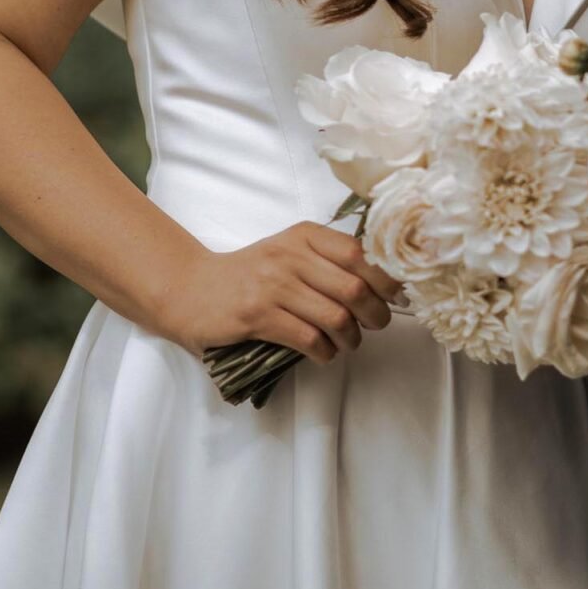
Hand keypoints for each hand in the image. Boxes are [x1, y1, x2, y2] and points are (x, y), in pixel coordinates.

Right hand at [168, 221, 405, 362]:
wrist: (192, 289)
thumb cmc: (250, 273)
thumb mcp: (289, 252)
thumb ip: (328, 259)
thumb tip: (384, 282)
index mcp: (304, 235)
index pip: (360, 252)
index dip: (386, 278)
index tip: (396, 295)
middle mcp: (290, 255)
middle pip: (355, 288)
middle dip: (376, 313)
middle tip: (376, 323)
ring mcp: (272, 286)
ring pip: (335, 317)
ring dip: (352, 338)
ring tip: (350, 342)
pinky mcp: (257, 317)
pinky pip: (309, 339)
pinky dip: (326, 352)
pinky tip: (324, 353)